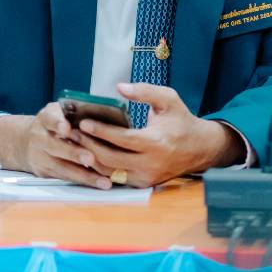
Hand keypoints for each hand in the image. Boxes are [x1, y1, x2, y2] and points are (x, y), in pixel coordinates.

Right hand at [0, 103, 116, 188]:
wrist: (24, 142)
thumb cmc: (52, 123)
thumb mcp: (58, 111)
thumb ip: (74, 111)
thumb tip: (102, 110)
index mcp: (45, 119)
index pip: (50, 119)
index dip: (58, 124)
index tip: (66, 128)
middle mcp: (40, 138)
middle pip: (55, 147)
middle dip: (73, 153)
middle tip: (90, 158)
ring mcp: (41, 157)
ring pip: (62, 167)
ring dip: (84, 175)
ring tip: (103, 180)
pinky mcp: (45, 172)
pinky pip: (65, 177)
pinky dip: (82, 181)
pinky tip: (98, 183)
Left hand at [73, 83, 245, 186]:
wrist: (200, 148)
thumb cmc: (181, 121)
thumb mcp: (169, 99)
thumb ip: (145, 91)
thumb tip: (120, 87)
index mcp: (157, 142)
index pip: (122, 139)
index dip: (101, 131)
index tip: (83, 123)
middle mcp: (150, 163)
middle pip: (110, 158)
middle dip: (88, 145)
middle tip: (72, 133)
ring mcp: (146, 177)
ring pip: (109, 172)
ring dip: (90, 158)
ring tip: (76, 143)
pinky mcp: (143, 184)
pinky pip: (116, 177)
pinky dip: (101, 167)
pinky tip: (89, 155)